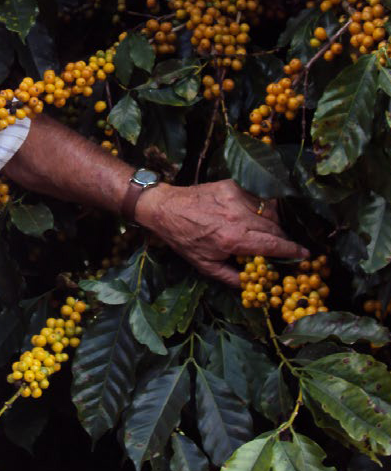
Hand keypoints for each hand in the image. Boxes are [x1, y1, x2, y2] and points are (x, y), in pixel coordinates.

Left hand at [135, 179, 308, 286]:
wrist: (165, 208)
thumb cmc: (184, 239)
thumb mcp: (205, 265)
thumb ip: (233, 278)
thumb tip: (255, 286)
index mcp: (233, 238)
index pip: (274, 245)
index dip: (293, 251)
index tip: (305, 256)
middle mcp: (238, 216)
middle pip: (276, 228)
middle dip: (283, 240)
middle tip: (283, 248)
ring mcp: (236, 197)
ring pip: (270, 212)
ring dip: (273, 224)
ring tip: (264, 233)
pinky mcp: (233, 185)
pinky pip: (258, 198)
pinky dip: (261, 209)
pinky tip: (252, 217)